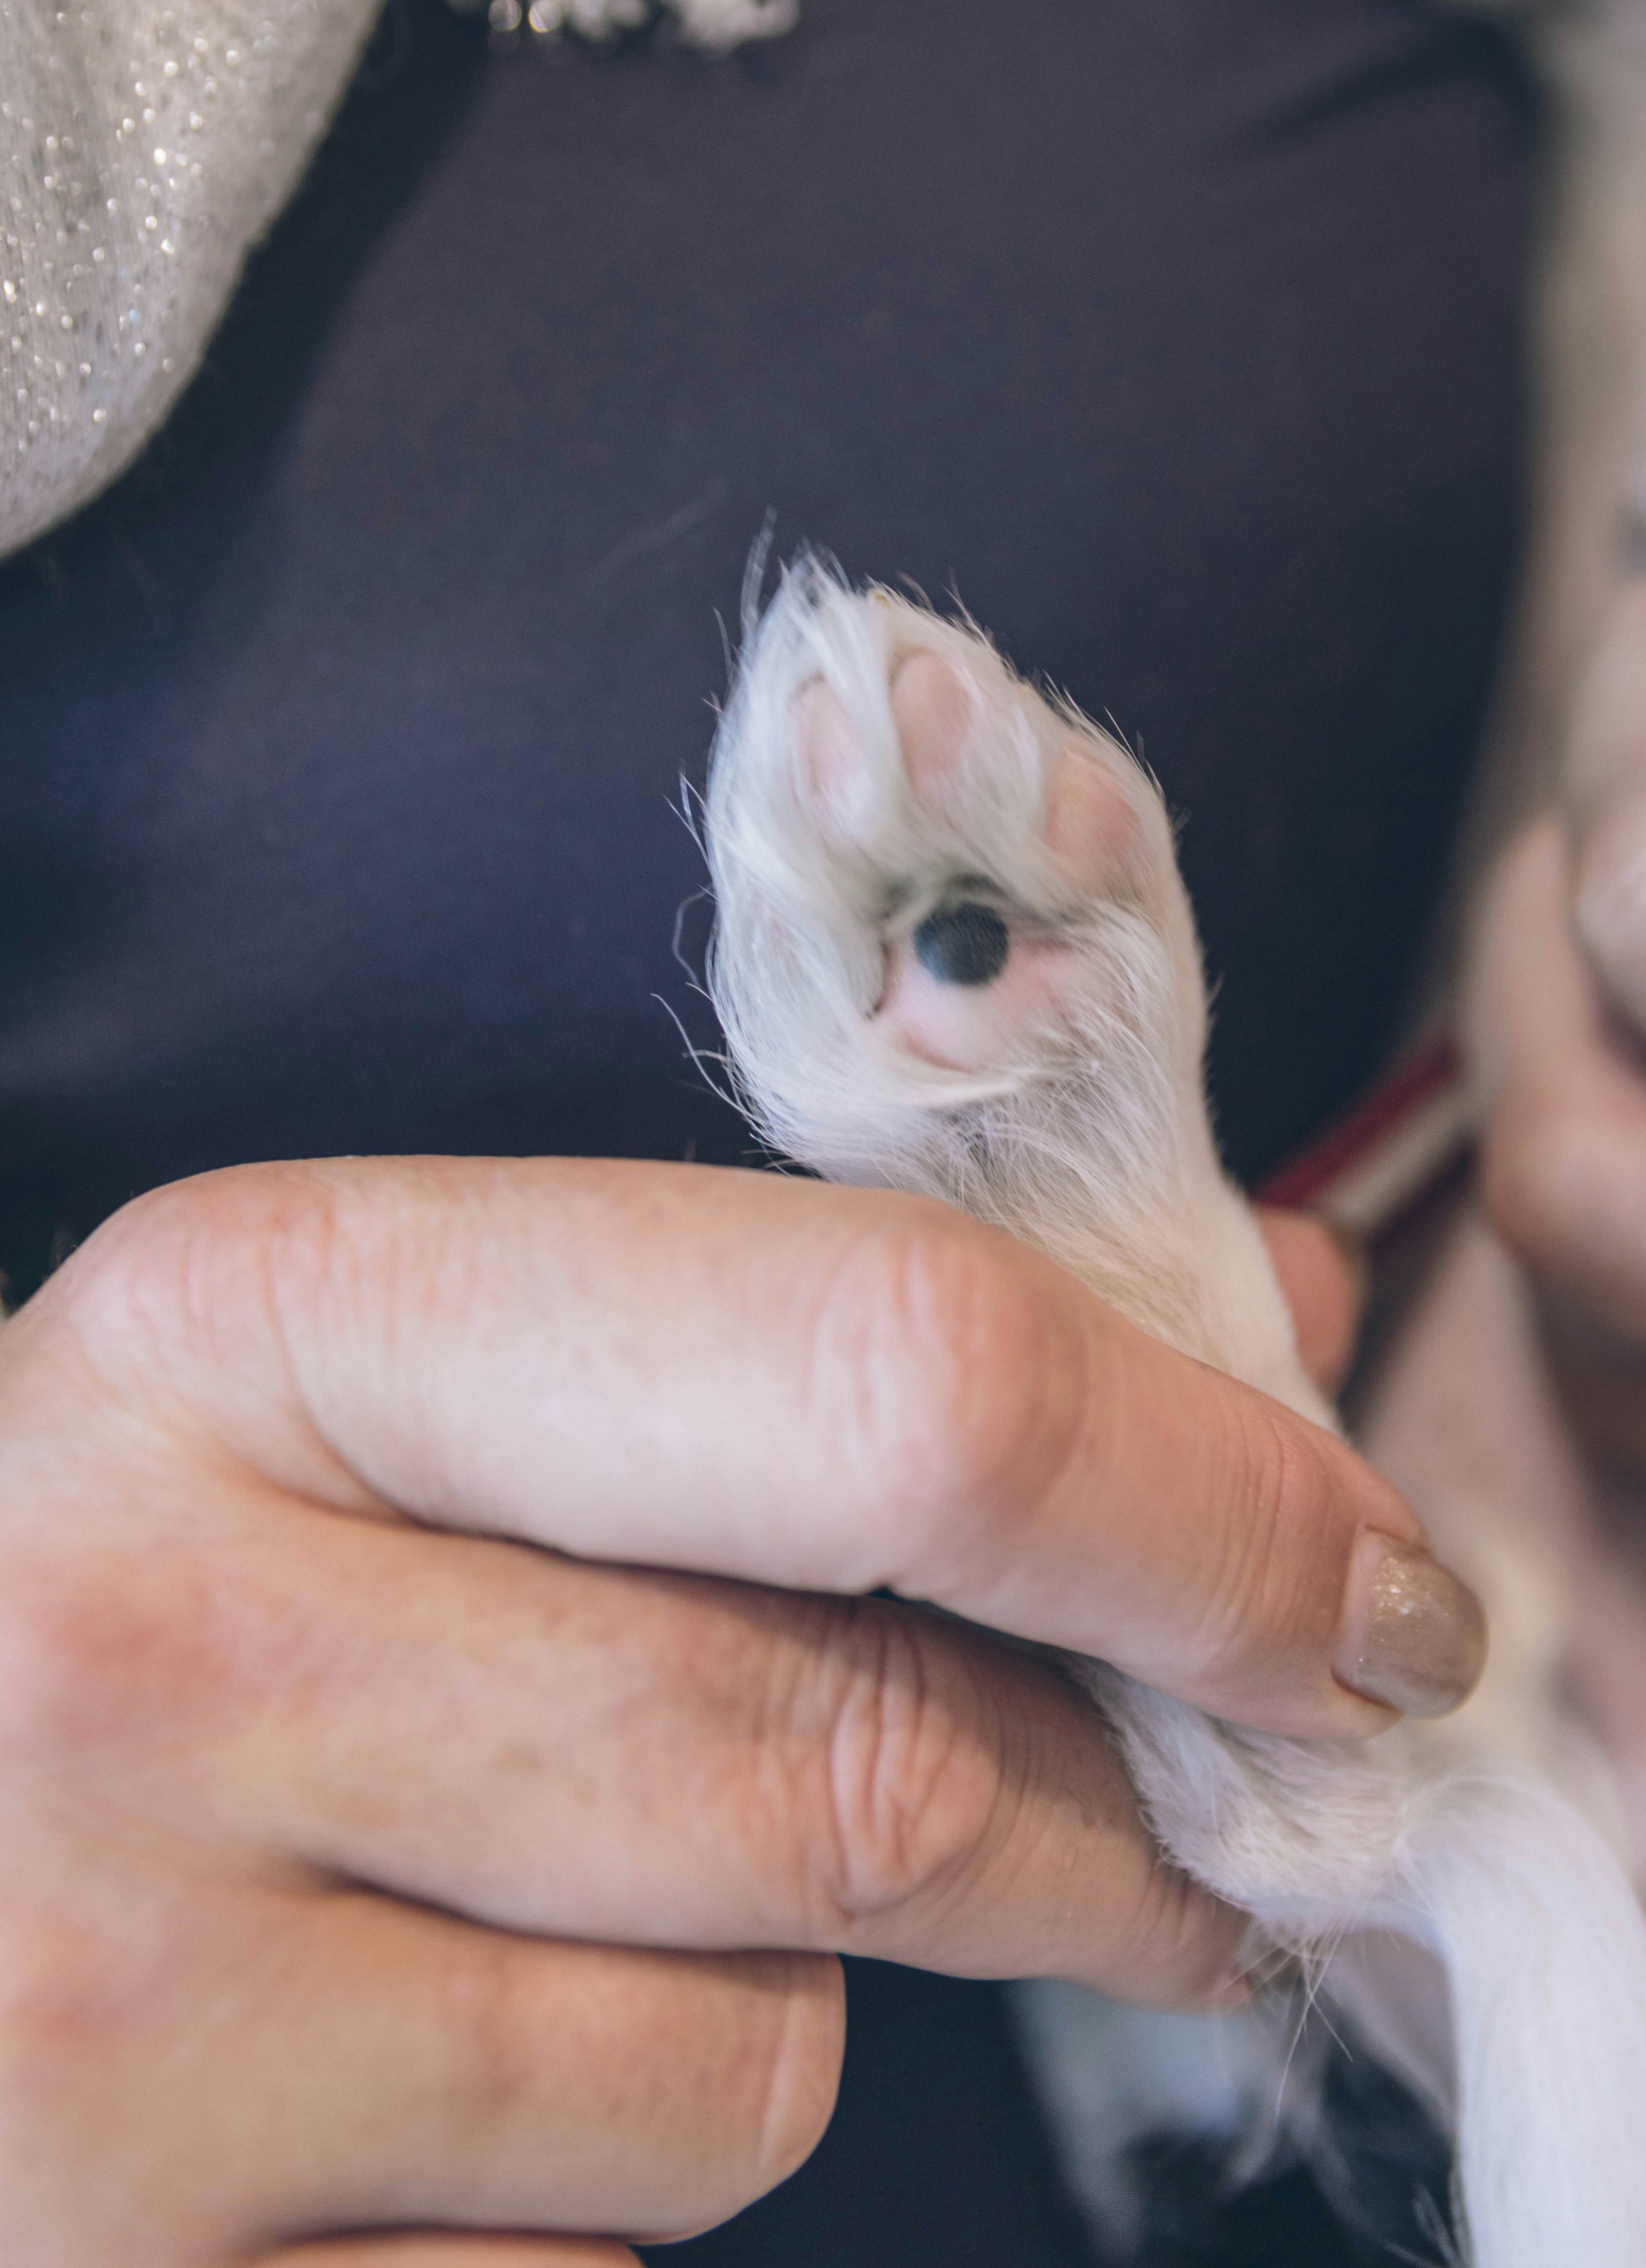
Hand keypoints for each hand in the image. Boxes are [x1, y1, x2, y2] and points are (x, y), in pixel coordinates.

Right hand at [0, 1156, 1461, 2263]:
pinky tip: (445, 2062)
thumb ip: (824, 1346)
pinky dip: (603, 2180)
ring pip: (751, 2058)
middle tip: (1203, 1812)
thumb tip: (1255, 1344)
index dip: (1201, 1502)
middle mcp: (158, 1654)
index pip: (892, 1389)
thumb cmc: (169, 1549)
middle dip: (1119, 1807)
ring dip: (786, 1985)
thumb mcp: (416, 1373)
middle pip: (869, 1764)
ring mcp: (117, 2025)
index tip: (1363, 1602)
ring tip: (596, 1895)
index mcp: (262, 1323)